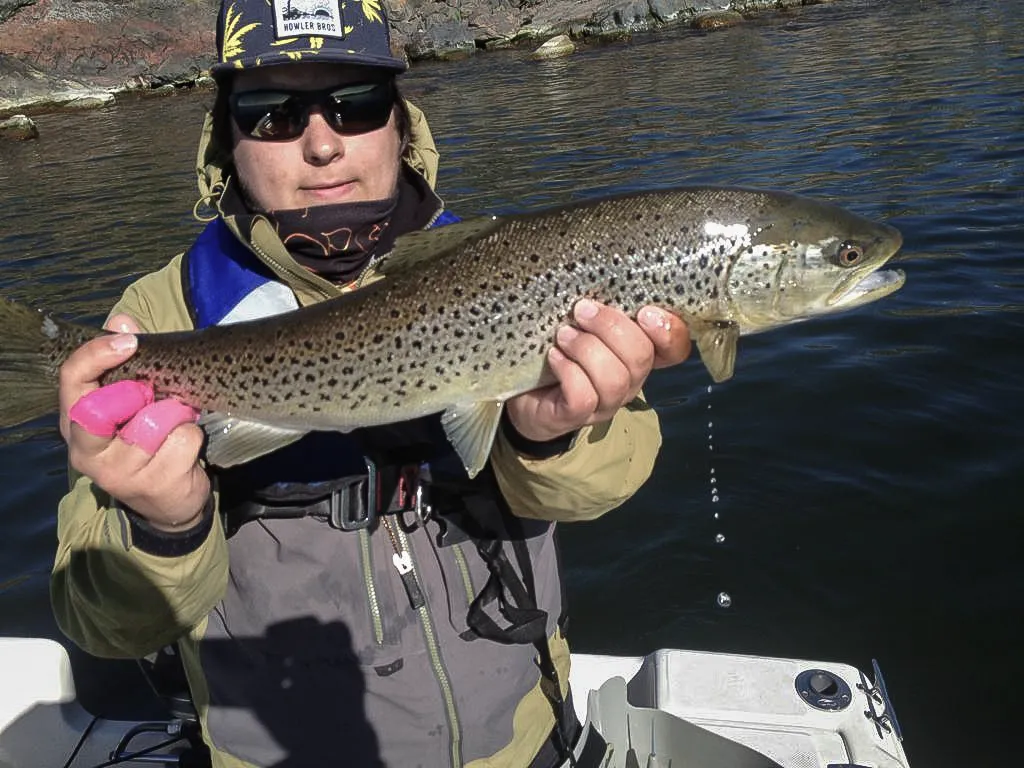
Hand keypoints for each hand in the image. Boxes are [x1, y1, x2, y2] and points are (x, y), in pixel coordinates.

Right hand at [59, 314, 209, 531]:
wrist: (170, 501)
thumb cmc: (150, 440)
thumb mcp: (134, 400)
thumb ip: (126, 360)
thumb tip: (122, 320)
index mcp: (75, 425)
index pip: (71, 381)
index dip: (96, 355)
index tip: (128, 341)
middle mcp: (87, 452)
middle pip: (105, 406)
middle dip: (141, 393)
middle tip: (158, 398)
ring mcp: (119, 473)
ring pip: (155, 422)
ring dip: (176, 415)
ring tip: (177, 424)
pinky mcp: (154, 484)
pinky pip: (183, 439)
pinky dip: (193, 436)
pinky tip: (187, 448)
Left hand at [505, 299, 690, 442]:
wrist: (521, 392)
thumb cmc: (556, 345)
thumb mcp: (582, 318)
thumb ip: (600, 302)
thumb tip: (599, 267)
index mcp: (637, 354)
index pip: (675, 348)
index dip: (669, 331)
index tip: (645, 311)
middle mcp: (629, 381)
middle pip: (641, 357)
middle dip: (611, 328)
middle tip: (581, 311)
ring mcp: (605, 403)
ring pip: (614, 379)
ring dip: (586, 349)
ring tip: (563, 335)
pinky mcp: (575, 417)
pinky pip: (583, 397)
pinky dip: (568, 371)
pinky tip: (554, 356)